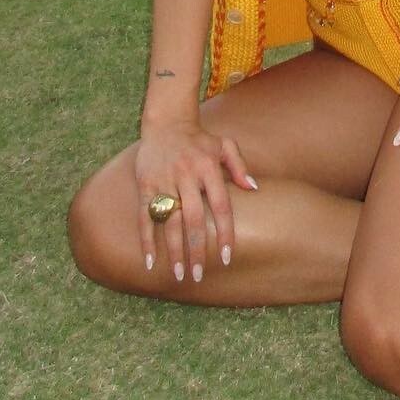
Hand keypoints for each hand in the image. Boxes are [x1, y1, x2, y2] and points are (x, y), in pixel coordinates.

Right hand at [134, 121, 257, 282]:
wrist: (166, 123)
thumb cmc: (200, 140)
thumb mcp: (224, 145)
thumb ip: (239, 166)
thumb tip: (254, 188)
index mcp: (208, 168)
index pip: (220, 206)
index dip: (224, 232)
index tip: (226, 257)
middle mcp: (187, 175)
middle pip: (193, 219)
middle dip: (197, 250)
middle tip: (199, 276)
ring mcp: (164, 180)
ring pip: (169, 221)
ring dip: (174, 250)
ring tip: (179, 275)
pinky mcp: (145, 184)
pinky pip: (145, 216)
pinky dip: (146, 240)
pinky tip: (150, 262)